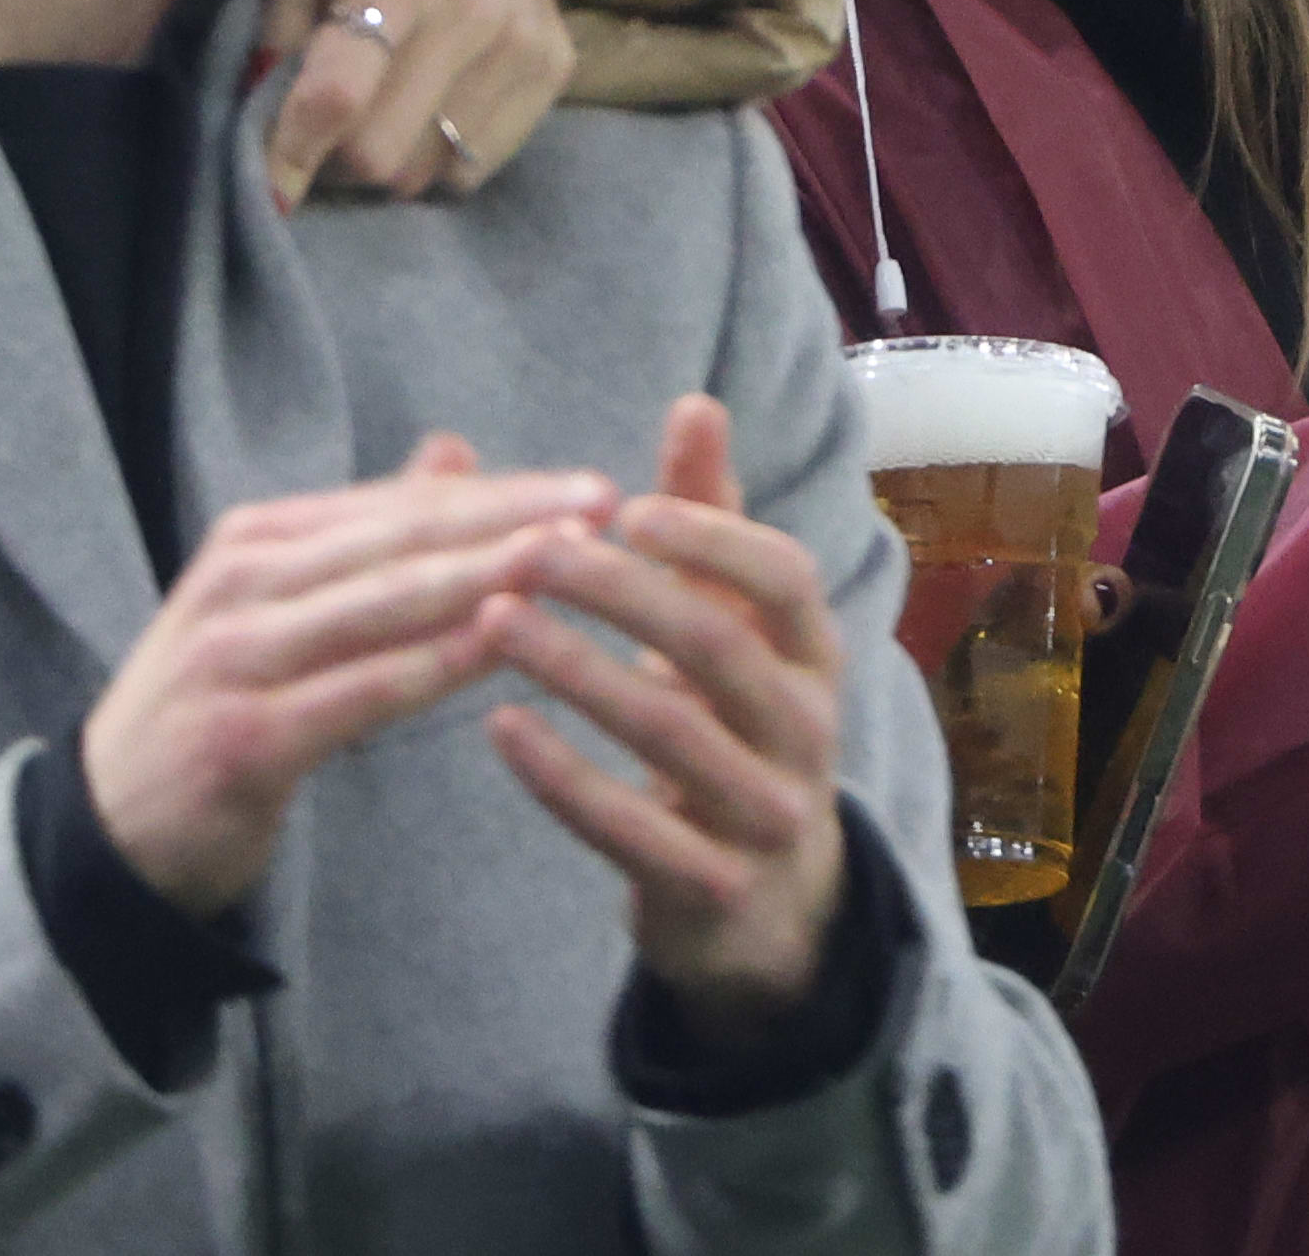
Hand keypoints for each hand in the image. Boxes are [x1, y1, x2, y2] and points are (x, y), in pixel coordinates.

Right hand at [84, 434, 617, 913]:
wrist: (103, 836)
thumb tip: (454, 452)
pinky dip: (438, 663)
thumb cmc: (213, 709)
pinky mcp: (244, 737)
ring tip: (575, 559)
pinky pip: (363, 691)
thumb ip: (367, 535)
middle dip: (513, 518)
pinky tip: (505, 645)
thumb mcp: (276, 605)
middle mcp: (243, 582)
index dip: (503, 491)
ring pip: (389, 603)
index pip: (401, 503)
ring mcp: (237, 657)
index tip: (594, 484)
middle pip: (403, 538)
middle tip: (607, 505)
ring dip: (488, 576)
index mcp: (256, 539)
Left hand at [258, 0, 578, 204]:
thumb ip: (281, 34)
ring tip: (382, 110)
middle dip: (337, 157)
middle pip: (384, 156)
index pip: (341, 93)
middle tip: (326, 123)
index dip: (292, 152)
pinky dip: (442, 154)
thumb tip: (269, 136)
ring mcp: (527, 44)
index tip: (267, 189)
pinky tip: (432, 105)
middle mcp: (475, 13)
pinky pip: (480, 163)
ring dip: (392, 160)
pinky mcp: (558, 66)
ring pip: (432, 171)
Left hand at [484, 395, 850, 1034]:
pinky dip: (562, 777)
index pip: (784, 577)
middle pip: (718, 647)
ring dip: (576, 672)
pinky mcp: (708, 887)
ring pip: (669, 734)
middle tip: (530, 551)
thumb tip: (695, 402)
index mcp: (815, 652)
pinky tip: (498, 728)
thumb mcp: (735, 626)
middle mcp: (805, 729)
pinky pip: (630, 830)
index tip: (625, 505)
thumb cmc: (733, 724)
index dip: (711, 536)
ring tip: (493, 622)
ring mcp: (763, 813)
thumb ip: (711, 520)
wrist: (767, 905)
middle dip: (621, 593)